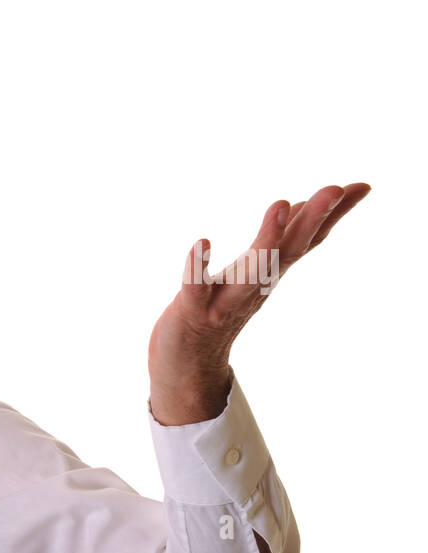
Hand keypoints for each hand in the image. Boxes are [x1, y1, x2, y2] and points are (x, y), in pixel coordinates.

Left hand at [148, 182, 370, 424]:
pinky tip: (202, 242)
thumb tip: (300, 206)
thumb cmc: (218, 309)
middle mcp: (256, 287)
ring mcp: (226, 301)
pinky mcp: (193, 311)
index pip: (307, 241)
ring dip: (267, 241)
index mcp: (270, 274)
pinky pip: (196, 288)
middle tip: (335, 188)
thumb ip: (277, 242)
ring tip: (280, 205)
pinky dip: (198, 267)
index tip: (363, 186)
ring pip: (253, 272)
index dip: (334, 215)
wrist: (188, 366)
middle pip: (289, 252)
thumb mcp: (252, 273)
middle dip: (312, 220)